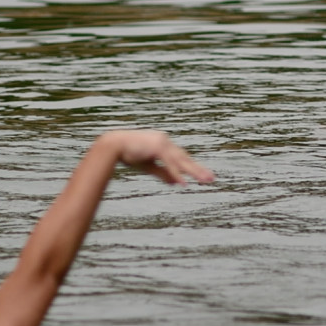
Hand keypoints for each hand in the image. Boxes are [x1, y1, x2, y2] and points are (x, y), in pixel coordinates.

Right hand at [98, 130, 214, 185]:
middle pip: (185, 158)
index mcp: (163, 143)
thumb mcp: (148, 166)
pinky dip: (177, 174)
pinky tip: (184, 184)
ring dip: (194, 172)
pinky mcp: (157, 147)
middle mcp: (165, 141)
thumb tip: (176, 183)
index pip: (181, 157)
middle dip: (198, 169)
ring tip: (205, 181)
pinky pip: (170, 164)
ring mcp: (162, 143)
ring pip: (181, 161)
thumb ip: (163, 173)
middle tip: (211, 179)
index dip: (191, 167)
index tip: (202, 175)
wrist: (113, 145)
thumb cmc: (128, 154)